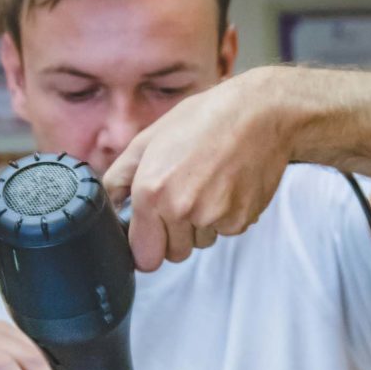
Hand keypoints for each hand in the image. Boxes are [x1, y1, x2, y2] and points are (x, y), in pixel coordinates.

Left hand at [104, 67, 293, 271]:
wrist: (259, 113)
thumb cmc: (204, 119)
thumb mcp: (150, 139)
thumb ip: (120, 176)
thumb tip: (111, 204)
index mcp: (152, 191)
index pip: (144, 256)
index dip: (146, 246)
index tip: (151, 234)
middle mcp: (181, 209)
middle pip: (173, 254)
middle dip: (174, 236)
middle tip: (183, 201)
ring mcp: (214, 217)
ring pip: (200, 242)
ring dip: (201, 225)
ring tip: (208, 186)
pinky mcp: (241, 219)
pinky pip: (225, 232)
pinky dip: (225, 217)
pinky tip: (227, 186)